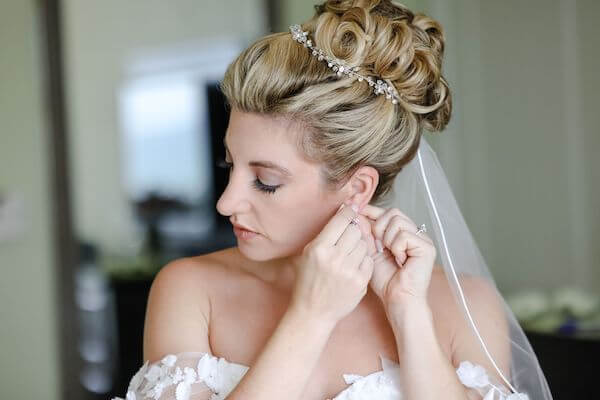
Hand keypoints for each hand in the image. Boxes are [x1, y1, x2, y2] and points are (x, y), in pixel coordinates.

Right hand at [289, 203, 374, 324]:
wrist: (313, 311)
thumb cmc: (308, 280)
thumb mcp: (309, 253)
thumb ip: (326, 233)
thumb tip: (345, 211)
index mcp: (319, 248)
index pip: (341, 220)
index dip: (348, 213)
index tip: (351, 211)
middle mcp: (335, 258)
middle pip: (356, 230)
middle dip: (353, 231)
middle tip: (347, 238)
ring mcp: (349, 271)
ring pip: (364, 244)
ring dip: (359, 246)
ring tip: (348, 255)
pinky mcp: (361, 282)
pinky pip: (369, 260)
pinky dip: (363, 261)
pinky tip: (353, 267)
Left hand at [356, 204, 436, 304]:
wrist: (397, 300)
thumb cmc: (386, 282)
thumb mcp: (370, 252)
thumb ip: (365, 233)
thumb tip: (355, 214)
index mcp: (403, 234)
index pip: (387, 213)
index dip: (371, 210)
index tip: (355, 209)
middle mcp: (415, 234)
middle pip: (393, 212)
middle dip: (379, 226)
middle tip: (378, 245)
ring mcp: (423, 240)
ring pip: (398, 221)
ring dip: (387, 238)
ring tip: (389, 254)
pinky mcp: (427, 247)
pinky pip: (404, 235)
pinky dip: (396, 247)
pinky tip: (400, 261)